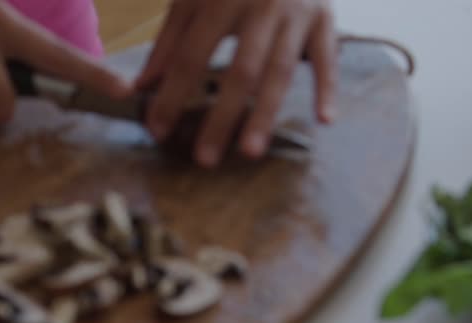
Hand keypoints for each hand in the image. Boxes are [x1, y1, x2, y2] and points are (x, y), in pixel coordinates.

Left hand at [135, 0, 336, 166]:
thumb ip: (169, 42)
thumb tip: (143, 87)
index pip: (192, 57)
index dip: (172, 95)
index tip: (157, 130)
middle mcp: (260, 6)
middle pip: (239, 71)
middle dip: (221, 117)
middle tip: (205, 158)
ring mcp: (296, 13)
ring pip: (279, 71)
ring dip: (265, 114)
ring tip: (250, 152)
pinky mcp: (325, 18)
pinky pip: (327, 58)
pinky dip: (328, 88)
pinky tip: (324, 120)